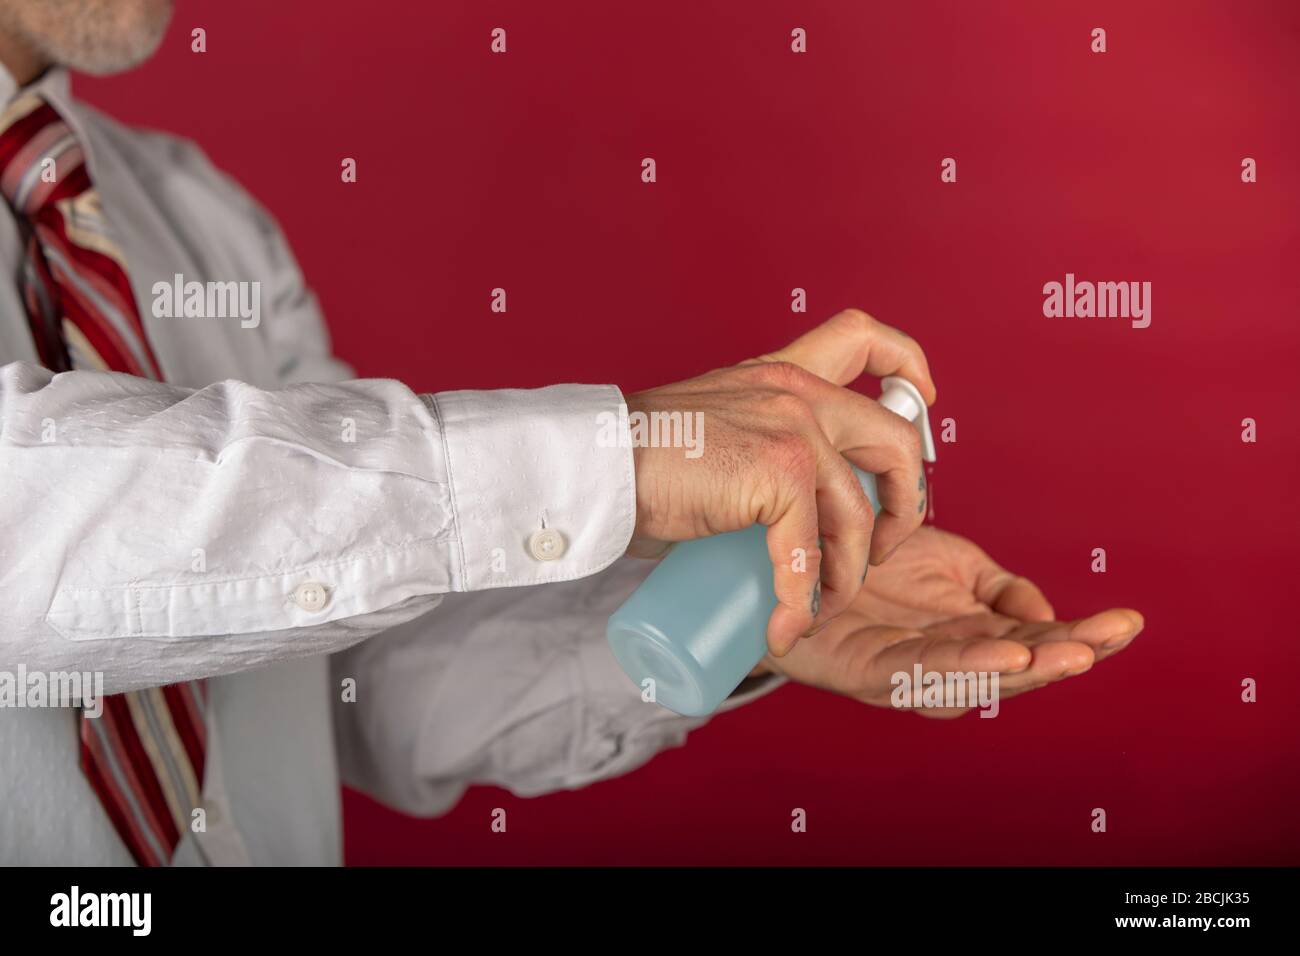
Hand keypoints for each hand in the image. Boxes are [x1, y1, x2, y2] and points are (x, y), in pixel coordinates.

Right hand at [627, 309, 935, 656]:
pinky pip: (811, 553)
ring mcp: (792, 428)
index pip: (862, 338)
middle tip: (882, 549)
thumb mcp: (711, 432)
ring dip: (849, 575)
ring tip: (820, 607)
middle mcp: (795, 391)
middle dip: (908, 504)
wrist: (592, 461)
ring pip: (859, 513)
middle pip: (897, 438)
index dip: (908, 368)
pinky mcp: (780, 471)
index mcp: (780, 374)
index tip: (922, 402)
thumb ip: (752, 449)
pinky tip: (783, 628)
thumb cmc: (636, 461)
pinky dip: (802, 602)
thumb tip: (775, 517)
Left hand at [752, 526, 1143, 715]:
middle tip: (1107, 640)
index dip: (1081, 635)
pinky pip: (916, 675)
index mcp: (966, 634)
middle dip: (1064, 657)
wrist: (790, 553)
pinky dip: (962, 669)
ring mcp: (905, 671)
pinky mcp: (863, 672)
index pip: (1034, 641)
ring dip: (1025, 671)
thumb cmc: (865, 561)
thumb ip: (1002, 589)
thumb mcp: (950, 561)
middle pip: (1013, 670)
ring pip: (973, 679)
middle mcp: (940, 659)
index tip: (1127, 621)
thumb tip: (1046, 618)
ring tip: (1069, 655)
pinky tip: (1001, 658)